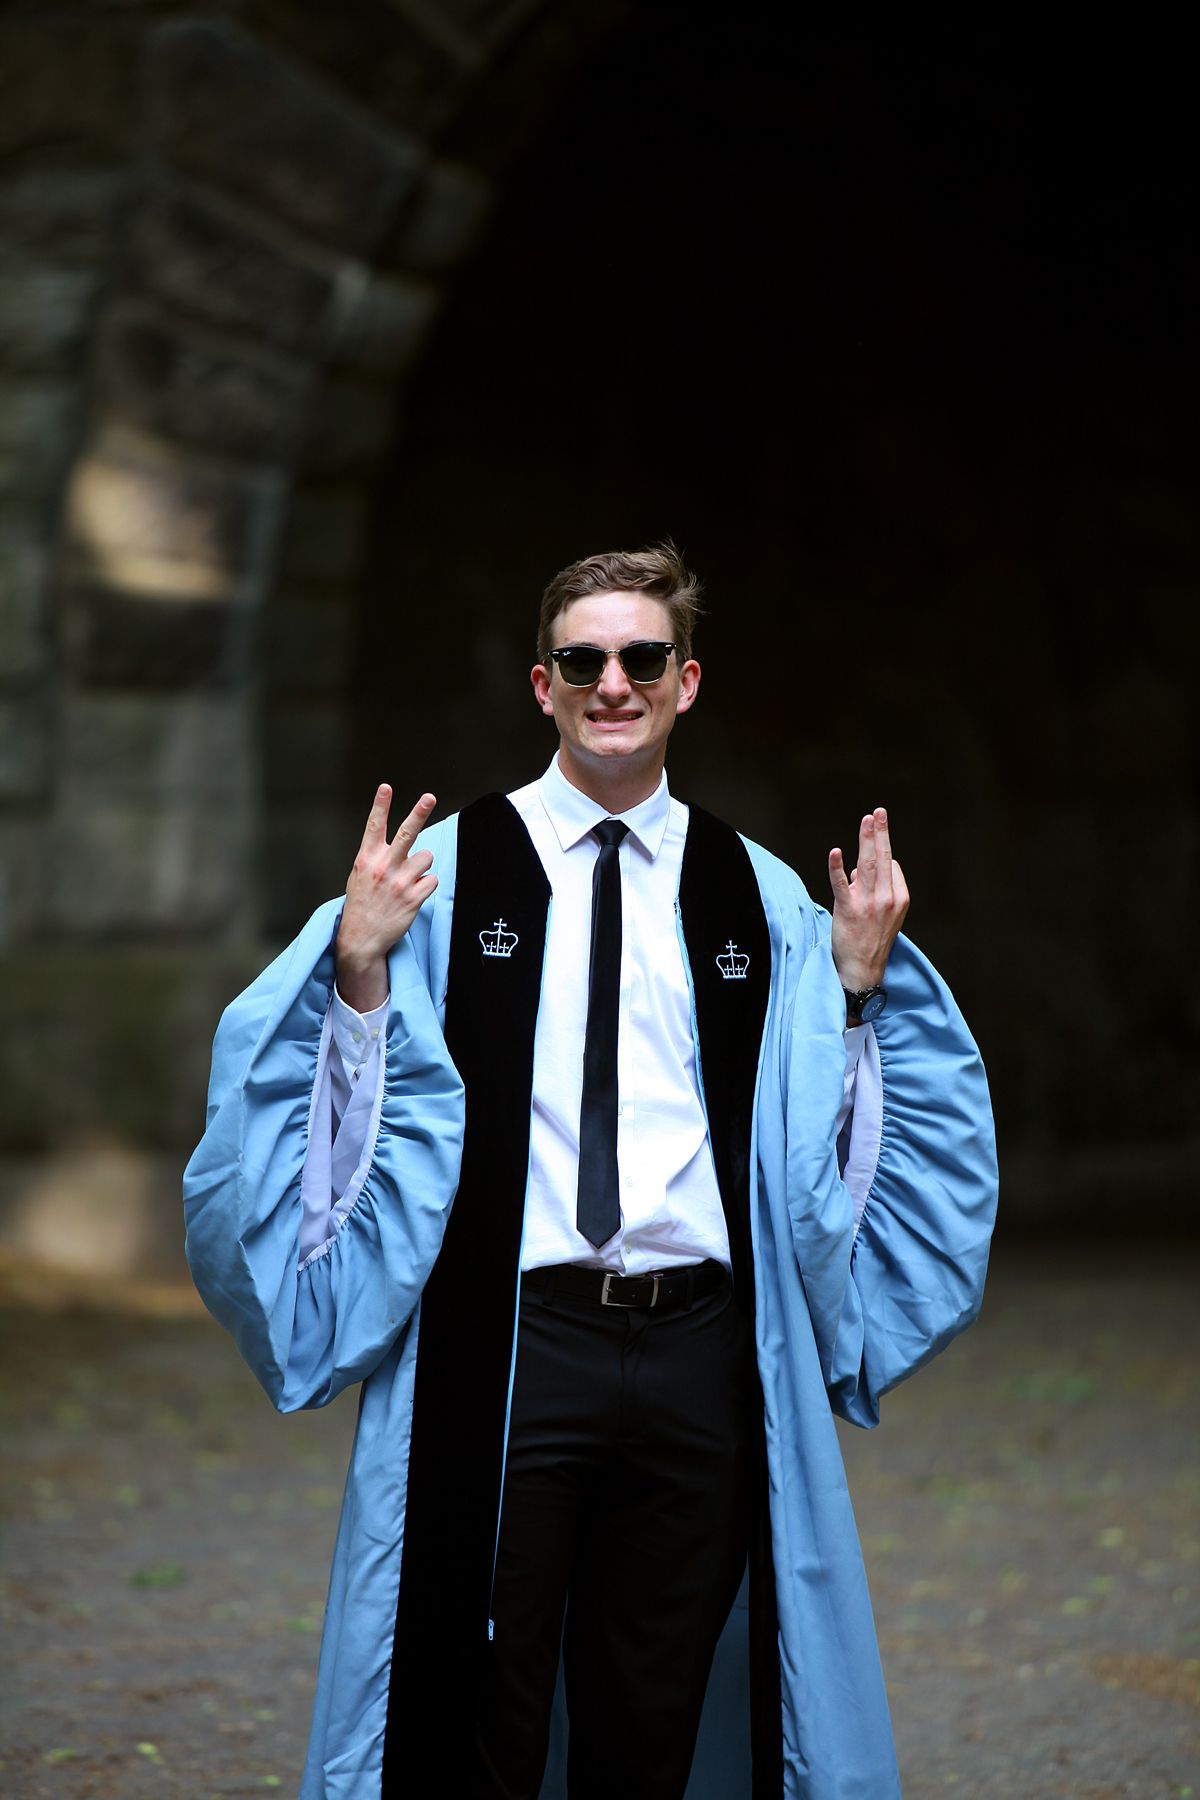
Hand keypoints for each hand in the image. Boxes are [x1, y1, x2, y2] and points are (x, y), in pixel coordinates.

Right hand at [335, 788, 437, 1009]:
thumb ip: (377, 857)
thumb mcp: (360, 876)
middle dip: (419, 813)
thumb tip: (400, 843)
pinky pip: (432, 880)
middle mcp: (383, 868)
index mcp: (367, 859)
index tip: (386, 787)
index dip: (380, 805)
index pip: (375, 827)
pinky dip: (426, 885)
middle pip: (406, 834)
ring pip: (426, 857)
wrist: (361, 939)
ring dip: (422, 865)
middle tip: (429, 797)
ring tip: (409, 879)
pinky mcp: (413, 898)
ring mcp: (399, 883)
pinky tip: (413, 894)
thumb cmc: (361, 904)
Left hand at [828, 807, 909, 993]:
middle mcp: (887, 898)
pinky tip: (836, 852)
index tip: (868, 868)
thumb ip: (875, 890)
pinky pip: (841, 884)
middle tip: (879, 812)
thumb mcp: (885, 915)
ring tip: (868, 819)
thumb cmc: (871, 941)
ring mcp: (868, 903)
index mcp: (899, 898)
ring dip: (867, 839)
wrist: (862, 970)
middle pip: (884, 858)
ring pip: (868, 864)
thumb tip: (859, 870)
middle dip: (881, 833)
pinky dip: (837, 867)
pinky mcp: (848, 909)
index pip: (891, 866)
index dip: (880, 861)